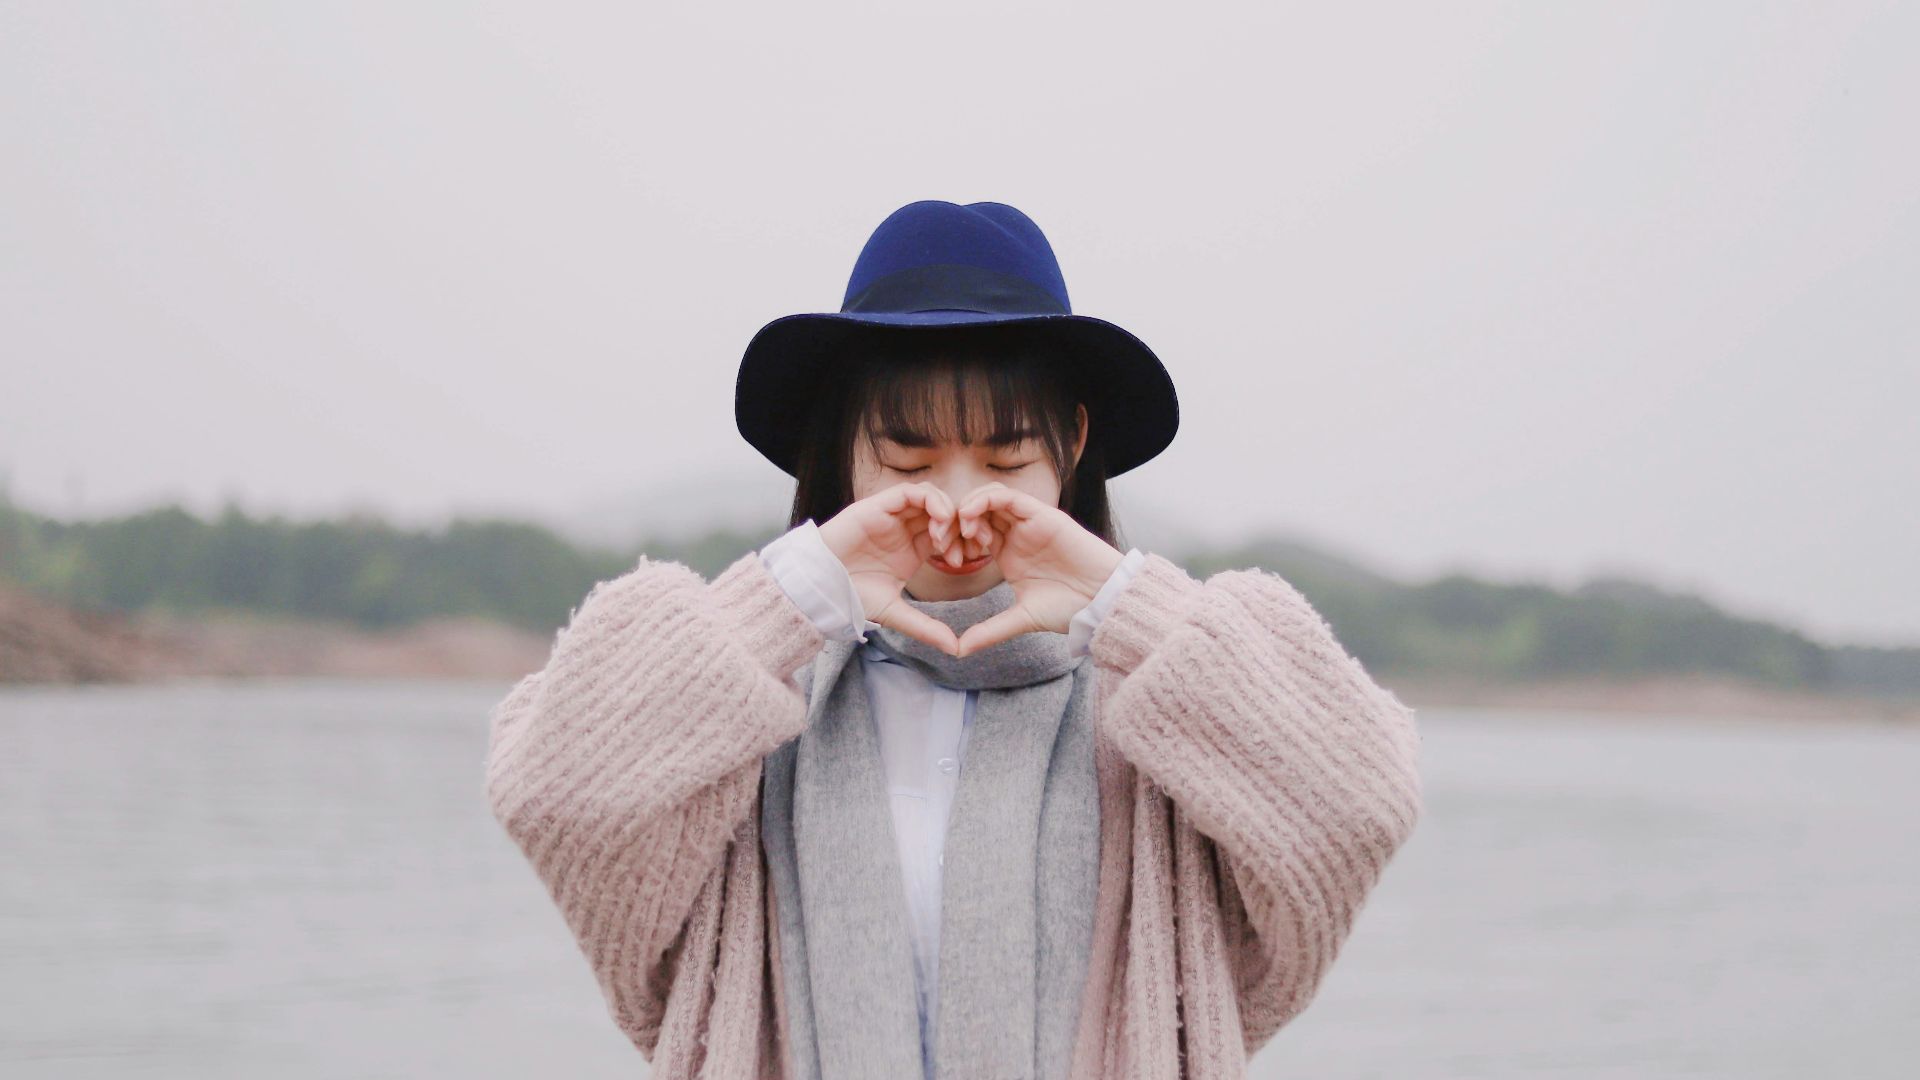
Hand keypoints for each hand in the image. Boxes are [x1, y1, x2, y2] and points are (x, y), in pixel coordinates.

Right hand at [817, 482, 965, 654]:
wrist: (820, 585)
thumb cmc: (851, 596)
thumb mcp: (895, 613)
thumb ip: (926, 627)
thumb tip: (955, 649)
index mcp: (913, 548)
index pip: (948, 533)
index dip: (964, 541)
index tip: (972, 559)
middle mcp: (905, 528)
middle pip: (945, 512)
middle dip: (963, 525)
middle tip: (970, 546)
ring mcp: (893, 515)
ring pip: (932, 497)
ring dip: (948, 512)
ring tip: (947, 539)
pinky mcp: (879, 506)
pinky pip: (912, 492)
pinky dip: (932, 501)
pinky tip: (939, 521)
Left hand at [950, 482, 1123, 656]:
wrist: (1102, 602)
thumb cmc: (1069, 609)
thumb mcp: (1021, 619)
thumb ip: (990, 630)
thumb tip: (959, 650)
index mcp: (1008, 552)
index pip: (973, 533)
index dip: (953, 540)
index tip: (943, 559)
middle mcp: (1017, 533)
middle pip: (977, 511)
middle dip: (954, 521)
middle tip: (941, 541)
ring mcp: (1029, 521)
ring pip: (990, 497)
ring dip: (968, 507)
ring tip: (958, 529)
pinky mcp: (1043, 514)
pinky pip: (1009, 496)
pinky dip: (986, 501)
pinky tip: (971, 518)